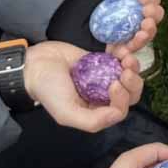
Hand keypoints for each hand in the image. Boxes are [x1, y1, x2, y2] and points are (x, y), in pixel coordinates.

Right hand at [24, 41, 141, 132]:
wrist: (34, 64)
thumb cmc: (47, 90)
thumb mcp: (66, 113)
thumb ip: (92, 121)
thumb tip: (117, 115)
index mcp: (98, 112)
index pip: (121, 109)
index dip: (124, 97)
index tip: (114, 83)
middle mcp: (104, 96)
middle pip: (131, 92)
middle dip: (133, 80)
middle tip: (126, 66)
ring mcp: (104, 77)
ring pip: (128, 73)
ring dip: (132, 64)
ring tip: (125, 55)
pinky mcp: (102, 61)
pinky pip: (119, 57)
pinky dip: (124, 51)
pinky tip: (120, 46)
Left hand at [98, 0, 164, 53]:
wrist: (67, 10)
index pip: (153, 1)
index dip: (152, 0)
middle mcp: (134, 16)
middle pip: (154, 18)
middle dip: (154, 16)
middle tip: (145, 13)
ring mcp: (126, 33)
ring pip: (146, 36)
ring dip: (149, 33)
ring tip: (143, 30)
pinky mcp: (116, 48)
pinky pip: (131, 52)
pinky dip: (135, 49)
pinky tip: (132, 44)